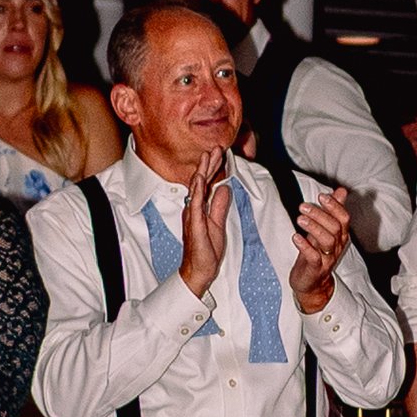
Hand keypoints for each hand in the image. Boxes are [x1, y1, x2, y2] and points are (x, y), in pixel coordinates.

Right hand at [179, 148, 231, 300]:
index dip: (213, 168)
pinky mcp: (194, 224)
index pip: (207, 184)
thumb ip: (219, 206)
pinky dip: (198, 190)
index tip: (219, 154)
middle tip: (215, 147)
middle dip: (208, 164)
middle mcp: (193, 209)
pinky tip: (200, 178)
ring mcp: (192, 215)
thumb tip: (224, 189)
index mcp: (199, 208)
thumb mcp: (218, 223)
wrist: (199, 269)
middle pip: (201, 181)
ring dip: (203, 171)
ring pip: (197, 188)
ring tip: (208, 156)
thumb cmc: (206, 248)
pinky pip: (195, 204)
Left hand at [287, 184, 352, 311]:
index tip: (322, 196)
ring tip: (300, 219)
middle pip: (335, 227)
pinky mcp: (316, 269)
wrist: (312, 283)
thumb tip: (341, 191)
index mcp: (340, 235)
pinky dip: (305, 246)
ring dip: (314, 228)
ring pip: (328, 241)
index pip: (344, 218)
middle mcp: (337, 246)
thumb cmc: (317, 253)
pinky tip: (296, 237)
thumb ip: (333, 211)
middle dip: (320, 214)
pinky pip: (314, 257)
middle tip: (303, 206)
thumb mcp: (324, 231)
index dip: (335, 206)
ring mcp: (328, 258)